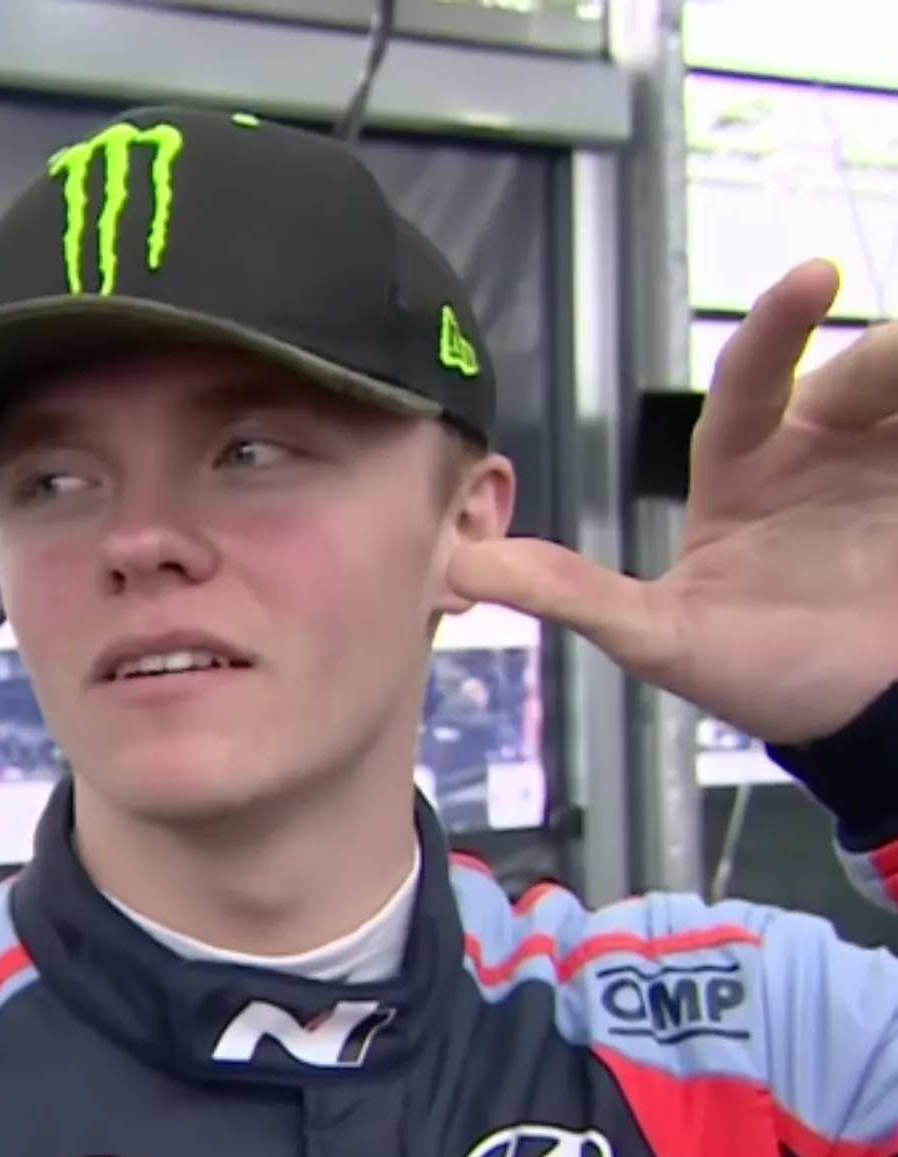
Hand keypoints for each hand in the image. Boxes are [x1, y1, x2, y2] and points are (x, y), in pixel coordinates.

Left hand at [446, 260, 897, 745]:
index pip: (752, 381)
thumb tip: (457, 562)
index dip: (774, 328)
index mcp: (746, 467)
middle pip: (854, 373)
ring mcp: (886, 464)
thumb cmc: (763, 676)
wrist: (865, 725)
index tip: (812, 276)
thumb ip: (567, 595)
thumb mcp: (659, 639)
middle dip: (882, 361)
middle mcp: (816, 450)